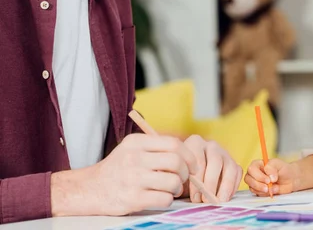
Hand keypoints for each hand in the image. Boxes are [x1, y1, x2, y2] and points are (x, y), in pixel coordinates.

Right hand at [52, 133, 198, 216]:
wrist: (89, 189)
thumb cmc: (117, 168)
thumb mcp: (131, 148)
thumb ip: (155, 146)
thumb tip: (187, 154)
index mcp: (136, 142)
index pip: (173, 144)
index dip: (188, 155)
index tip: (192, 165)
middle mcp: (134, 158)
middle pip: (176, 162)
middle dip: (186, 172)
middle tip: (183, 178)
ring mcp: (133, 179)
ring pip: (173, 181)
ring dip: (177, 188)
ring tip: (171, 189)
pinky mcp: (133, 198)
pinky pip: (164, 198)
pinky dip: (168, 199)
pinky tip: (161, 197)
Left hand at [184, 135, 242, 202]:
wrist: (192, 178)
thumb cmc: (183, 177)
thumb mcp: (178, 176)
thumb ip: (179, 180)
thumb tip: (183, 192)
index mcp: (195, 142)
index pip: (198, 159)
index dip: (196, 181)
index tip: (194, 198)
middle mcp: (211, 145)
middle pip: (215, 162)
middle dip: (211, 183)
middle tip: (206, 200)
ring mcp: (225, 153)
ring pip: (229, 167)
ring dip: (225, 186)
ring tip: (218, 201)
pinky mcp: (234, 163)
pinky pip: (237, 173)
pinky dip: (233, 187)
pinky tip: (225, 198)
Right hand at [244, 158, 298, 196]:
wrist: (290, 179)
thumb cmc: (283, 169)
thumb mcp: (278, 164)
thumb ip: (272, 167)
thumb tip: (269, 177)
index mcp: (257, 164)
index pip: (251, 169)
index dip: (258, 176)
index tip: (268, 180)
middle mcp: (254, 173)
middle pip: (248, 179)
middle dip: (258, 184)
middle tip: (268, 187)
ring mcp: (255, 182)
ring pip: (251, 188)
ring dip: (261, 190)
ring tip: (272, 188)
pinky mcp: (259, 191)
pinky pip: (257, 194)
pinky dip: (265, 194)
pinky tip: (272, 191)